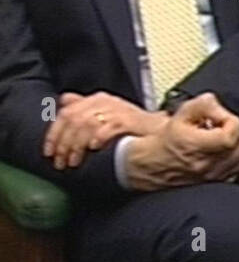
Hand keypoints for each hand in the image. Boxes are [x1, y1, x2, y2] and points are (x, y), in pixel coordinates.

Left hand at [43, 92, 167, 170]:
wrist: (165, 132)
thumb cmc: (137, 127)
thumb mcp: (109, 114)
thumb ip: (86, 107)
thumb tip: (64, 101)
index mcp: (98, 100)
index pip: (66, 113)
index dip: (54, 133)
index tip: (49, 151)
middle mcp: (105, 102)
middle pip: (73, 119)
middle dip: (63, 143)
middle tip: (61, 161)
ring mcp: (117, 110)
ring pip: (85, 124)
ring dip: (76, 146)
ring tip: (75, 161)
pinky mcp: (129, 119)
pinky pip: (107, 127)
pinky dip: (98, 138)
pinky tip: (94, 149)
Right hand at [123, 93, 238, 190]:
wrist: (150, 165)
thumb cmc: (163, 142)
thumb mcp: (179, 115)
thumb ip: (201, 104)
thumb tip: (216, 103)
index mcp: (199, 146)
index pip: (232, 132)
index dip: (229, 120)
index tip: (219, 117)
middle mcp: (208, 164)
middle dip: (234, 131)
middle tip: (220, 126)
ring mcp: (213, 176)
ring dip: (236, 145)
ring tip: (221, 138)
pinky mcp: (215, 182)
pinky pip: (237, 170)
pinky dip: (235, 158)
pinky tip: (222, 151)